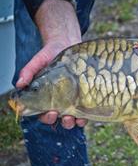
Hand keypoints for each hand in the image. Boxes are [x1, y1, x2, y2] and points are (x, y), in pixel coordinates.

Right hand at [16, 0, 86, 128]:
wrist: (66, 43)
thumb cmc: (50, 55)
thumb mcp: (38, 61)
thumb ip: (28, 72)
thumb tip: (20, 84)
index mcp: (47, 97)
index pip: (44, 113)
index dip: (47, 117)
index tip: (51, 113)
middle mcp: (60, 101)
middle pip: (61, 119)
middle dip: (64, 122)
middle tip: (66, 117)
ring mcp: (74, 99)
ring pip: (75, 117)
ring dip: (76, 122)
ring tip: (78, 119)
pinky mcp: (85, 95)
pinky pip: (87, 108)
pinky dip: (88, 113)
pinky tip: (89, 112)